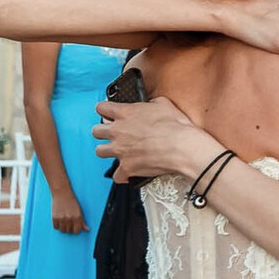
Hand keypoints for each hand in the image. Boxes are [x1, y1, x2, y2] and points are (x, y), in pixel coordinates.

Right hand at [50, 193, 86, 234]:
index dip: (76, 229)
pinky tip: (59, 220)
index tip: (75, 226)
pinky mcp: (54, 218)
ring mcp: (61, 218)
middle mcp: (70, 219)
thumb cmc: (72, 202)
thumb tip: (87, 230)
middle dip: (70, 228)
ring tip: (64, 221)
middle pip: (69, 231)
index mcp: (77, 217)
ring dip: (63, 227)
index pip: (77, 231)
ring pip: (62, 230)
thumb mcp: (80, 211)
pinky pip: (56, 227)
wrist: (62, 194)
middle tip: (69, 222)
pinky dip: (57, 225)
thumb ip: (83, 221)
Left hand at [93, 97, 215, 181]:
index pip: (102, 108)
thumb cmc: (175, 125)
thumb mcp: (164, 104)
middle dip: (104, 132)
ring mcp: (120, 151)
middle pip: (96, 131)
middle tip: (114, 134)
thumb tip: (150, 104)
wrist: (182, 148)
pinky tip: (129, 173)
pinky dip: (122, 175)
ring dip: (108, 151)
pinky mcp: (126, 168)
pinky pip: (117, 175)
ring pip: (99, 151)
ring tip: (118, 152)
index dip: (105, 110)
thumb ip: (151, 103)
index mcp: (125, 113)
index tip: (109, 113)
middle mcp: (117, 132)